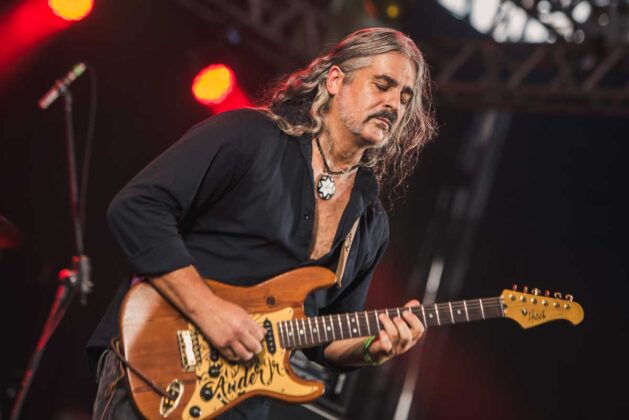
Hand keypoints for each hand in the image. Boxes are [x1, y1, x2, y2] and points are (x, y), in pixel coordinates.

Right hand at [148, 266, 266, 362]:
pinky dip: (236, 356)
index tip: (258, 339)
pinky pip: (233, 357)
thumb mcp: (241, 312)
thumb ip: (252, 323)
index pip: (261, 336)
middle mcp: (239, 331)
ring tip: (247, 352)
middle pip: (256, 347)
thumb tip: (263, 332)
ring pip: (246, 355)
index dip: (261, 338)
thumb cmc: (222, 308)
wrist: (205, 308)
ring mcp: (230, 340)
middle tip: (255, 347)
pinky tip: (237, 352)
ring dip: (248, 354)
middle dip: (257, 348)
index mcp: (246, 321)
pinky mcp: (221, 346)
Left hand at [367, 299, 424, 364]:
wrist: (378, 351)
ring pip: (394, 336)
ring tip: (382, 316)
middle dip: (400, 323)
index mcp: (412, 337)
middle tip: (395, 317)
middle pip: (407, 335)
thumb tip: (415, 303)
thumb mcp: (400, 322)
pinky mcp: (384, 351)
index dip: (414, 320)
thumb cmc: (391, 332)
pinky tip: (381, 331)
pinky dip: (383, 336)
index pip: (419, 330)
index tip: (405, 311)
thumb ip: (408, 312)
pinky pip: (386, 345)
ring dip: (388, 323)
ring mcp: (395, 349)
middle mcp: (405, 344)